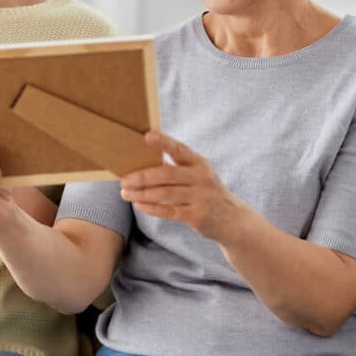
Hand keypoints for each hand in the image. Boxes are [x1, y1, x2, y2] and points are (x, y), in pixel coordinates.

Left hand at [120, 131, 246, 241]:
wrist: (232, 219)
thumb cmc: (205, 192)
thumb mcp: (198, 174)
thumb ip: (178, 167)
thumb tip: (142, 162)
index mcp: (199, 163)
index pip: (179, 149)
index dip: (163, 142)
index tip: (147, 136)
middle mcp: (201, 178)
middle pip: (166, 174)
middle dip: (142, 177)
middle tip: (123, 179)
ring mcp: (200, 197)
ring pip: (165, 194)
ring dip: (142, 193)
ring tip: (125, 193)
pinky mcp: (197, 215)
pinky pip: (169, 211)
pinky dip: (152, 208)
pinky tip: (138, 204)